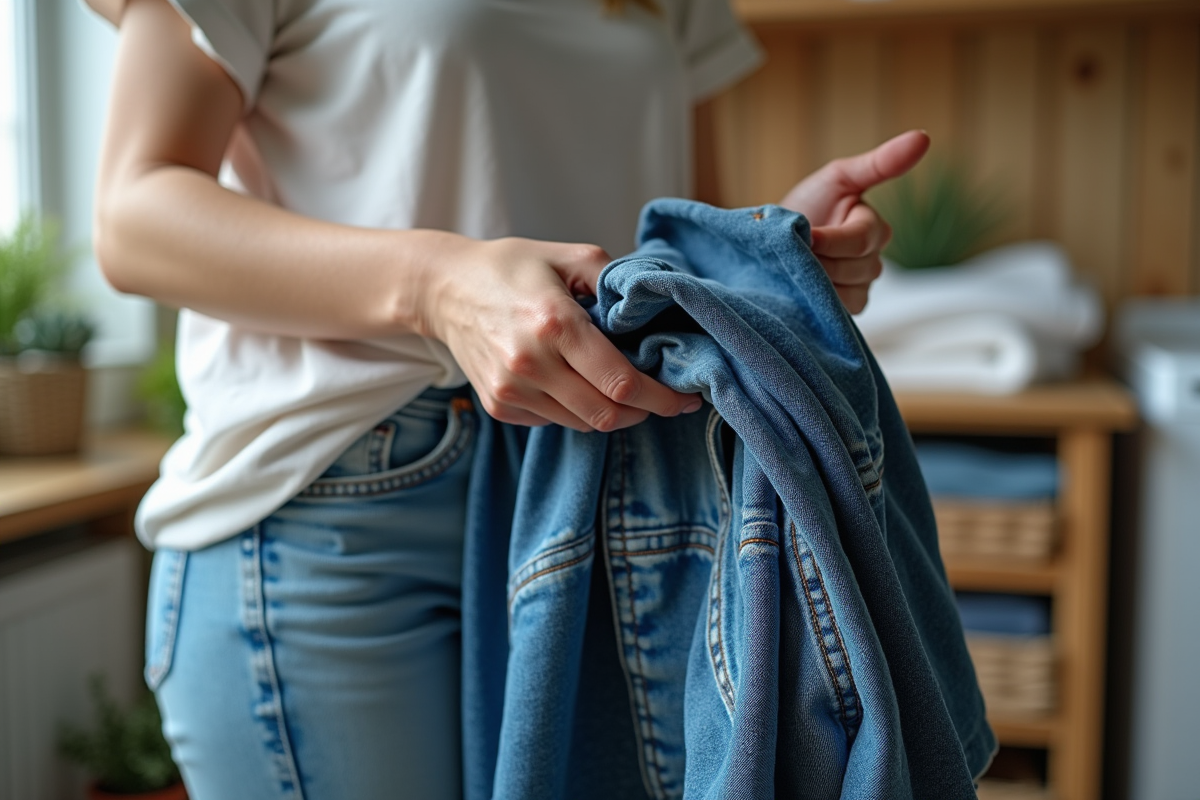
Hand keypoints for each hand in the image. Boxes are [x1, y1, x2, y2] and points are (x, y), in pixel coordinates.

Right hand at [416, 235, 702, 431]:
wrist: (444, 289)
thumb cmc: (510, 268)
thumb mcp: (569, 256)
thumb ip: (615, 280)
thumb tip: (656, 309)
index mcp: (554, 324)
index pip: (621, 382)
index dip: (661, 398)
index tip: (685, 398)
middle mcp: (531, 364)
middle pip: (606, 414)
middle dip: (644, 412)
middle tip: (663, 399)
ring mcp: (511, 390)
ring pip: (583, 424)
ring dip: (612, 413)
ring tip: (624, 390)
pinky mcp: (500, 406)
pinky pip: (555, 422)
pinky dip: (578, 410)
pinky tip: (580, 385)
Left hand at [780, 130, 929, 312]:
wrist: (768, 242)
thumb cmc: (805, 206)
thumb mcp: (837, 178)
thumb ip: (879, 163)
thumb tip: (924, 137)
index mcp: (875, 228)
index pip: (861, 240)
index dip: (831, 240)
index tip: (805, 235)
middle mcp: (873, 261)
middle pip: (855, 268)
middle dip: (819, 260)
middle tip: (795, 252)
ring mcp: (860, 288)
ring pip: (849, 291)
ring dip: (817, 282)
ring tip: (796, 269)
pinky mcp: (845, 312)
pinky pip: (843, 312)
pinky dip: (821, 303)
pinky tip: (804, 291)